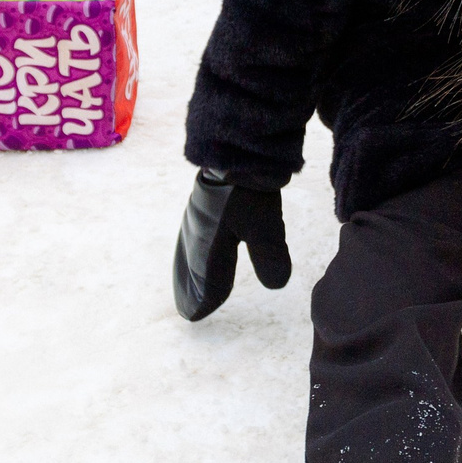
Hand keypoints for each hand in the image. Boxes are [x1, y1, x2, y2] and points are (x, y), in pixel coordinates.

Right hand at [172, 170, 289, 320]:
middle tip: (186, 310)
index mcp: (208, 246)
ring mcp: (197, 215)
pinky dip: (191, 249)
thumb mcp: (265, 227)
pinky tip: (198, 242)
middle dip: (190, 290)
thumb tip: (276, 285)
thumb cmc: (248, 190)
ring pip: (189, 250)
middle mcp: (197, 233)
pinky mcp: (203, 201)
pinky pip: (193, 233)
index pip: (207, 281)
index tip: (197, 316)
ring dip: (187, 271)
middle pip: (191, 269)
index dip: (205, 299)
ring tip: (185, 283)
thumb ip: (269, 257)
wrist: (234, 146)